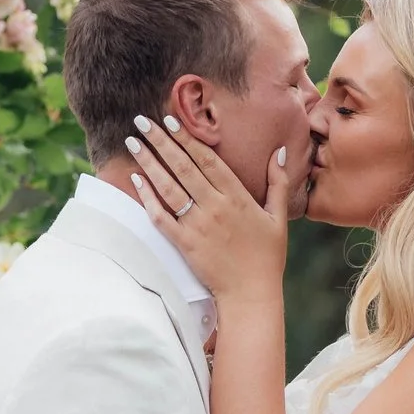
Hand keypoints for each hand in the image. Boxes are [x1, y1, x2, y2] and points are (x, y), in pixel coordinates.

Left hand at [128, 114, 289, 305]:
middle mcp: (215, 206)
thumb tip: (279, 151)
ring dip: (149, 162)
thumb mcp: (278, 217)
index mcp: (237, 196)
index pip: (207, 159)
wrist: (251, 293)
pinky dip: (147, 198)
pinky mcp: (185, 244)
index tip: (171, 119)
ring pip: (169, 187)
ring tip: (133, 143)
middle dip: (161, 141)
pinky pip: (161, 217)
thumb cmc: (267, 256)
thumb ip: (277, 183)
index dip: (187, 138)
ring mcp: (198, 225)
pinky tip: (136, 179)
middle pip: (183, 166)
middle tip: (142, 120)